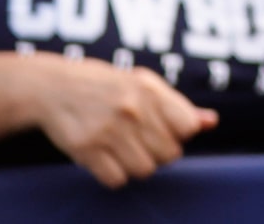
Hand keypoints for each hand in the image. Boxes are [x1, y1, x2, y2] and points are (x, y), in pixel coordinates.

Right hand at [29, 54, 215, 187]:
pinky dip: (114, 175)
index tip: (164, 129)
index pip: (188, 127)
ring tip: (125, 150)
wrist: (52, 87)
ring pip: (145, 170)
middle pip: (169, 154)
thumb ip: (178, 106)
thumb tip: (211, 123)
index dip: (179, 133)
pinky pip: (116, 180)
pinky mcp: (86, 149)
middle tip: (141, 142)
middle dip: (159, 153)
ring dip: (137, 165)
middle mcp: (133, 110)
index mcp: (150, 90)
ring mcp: (108, 130)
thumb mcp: (143, 84)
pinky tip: (107, 159)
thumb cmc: (105, 87)